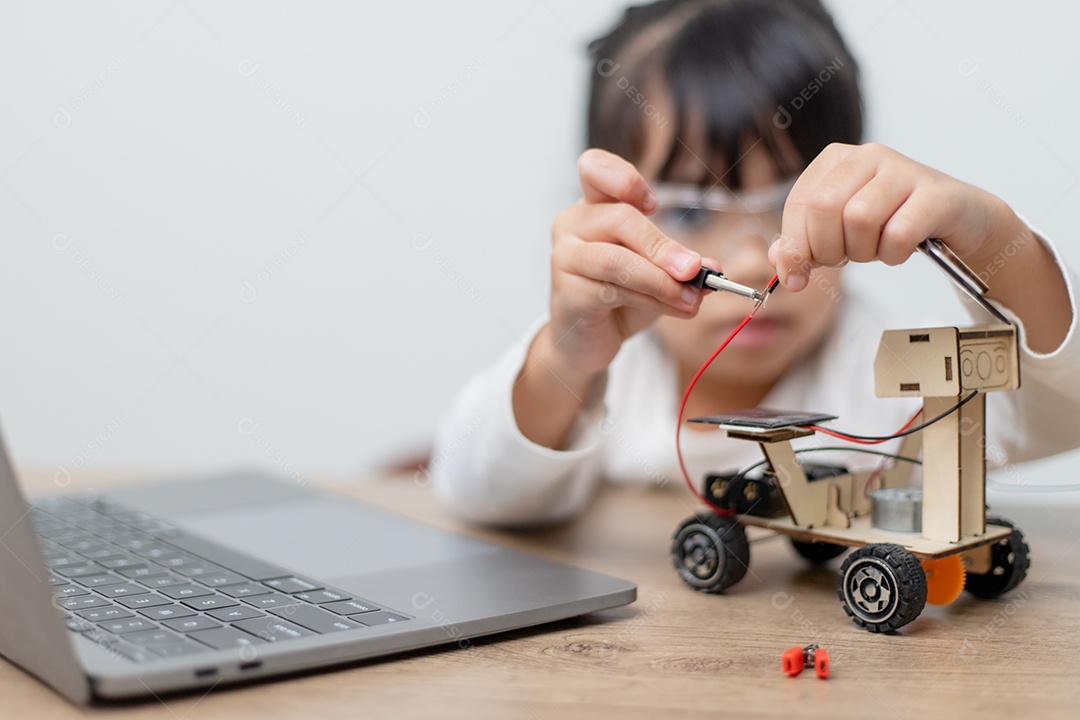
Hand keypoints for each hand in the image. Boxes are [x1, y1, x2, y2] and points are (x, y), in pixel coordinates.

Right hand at [542, 149, 709, 382]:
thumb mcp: (656, 272)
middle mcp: (573, 224)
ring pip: (617, 260)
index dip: (624, 178)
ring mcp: (565, 257)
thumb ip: (680, 264)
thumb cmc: (619, 296)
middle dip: (664, 247)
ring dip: (661, 281)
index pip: (595, 168)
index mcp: (594, 205)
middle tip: (695, 270)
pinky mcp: (566, 292)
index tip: (655, 204)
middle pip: (620, 218)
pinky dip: (650, 301)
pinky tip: (672, 309)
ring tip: (691, 298)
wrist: (589, 340)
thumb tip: (711, 268)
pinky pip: (612, 291)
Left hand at [769, 143, 1005, 290]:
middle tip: (846, 258)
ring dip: (864, 251)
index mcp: (835, 160)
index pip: (799, 205)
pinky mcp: (935, 192)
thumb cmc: (892, 221)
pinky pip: (898, 233)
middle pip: (824, 209)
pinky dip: (894, 254)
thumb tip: (779, 260)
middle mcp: (867, 155)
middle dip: (828, 249)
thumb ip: (803, 244)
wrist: (958, 218)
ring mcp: (903, 169)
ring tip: (876, 248)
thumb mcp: (839, 232)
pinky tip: (901, 249)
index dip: (794, 247)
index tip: (796, 278)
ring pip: (859, 220)